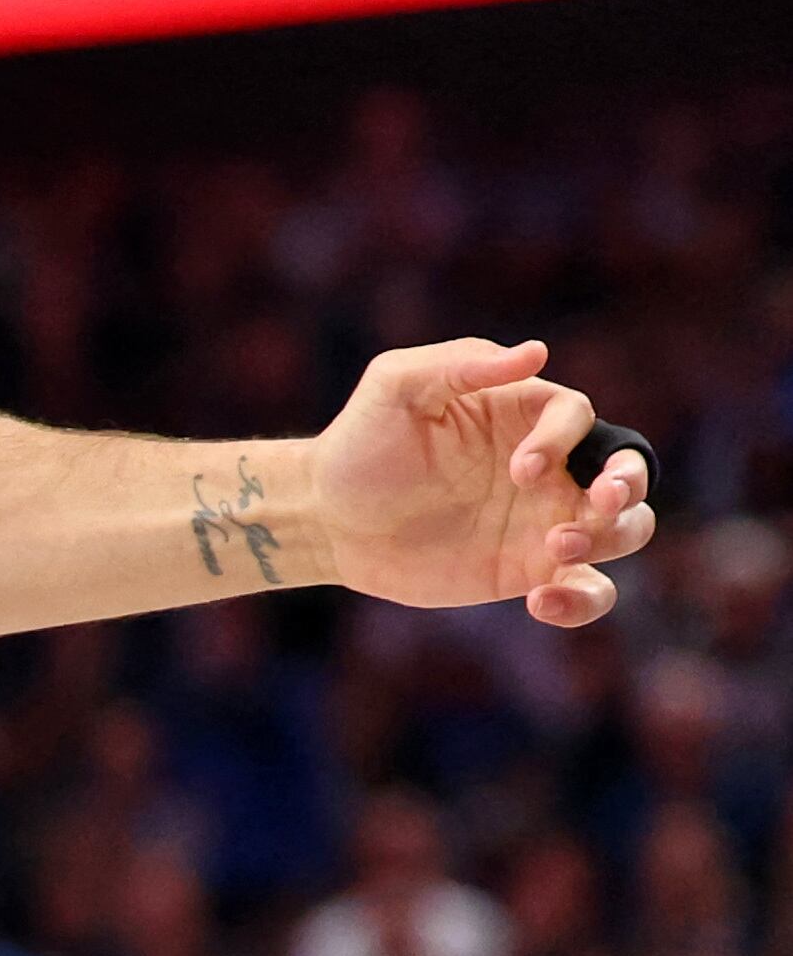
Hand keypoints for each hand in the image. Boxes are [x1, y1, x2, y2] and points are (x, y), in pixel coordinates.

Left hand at [309, 337, 655, 625]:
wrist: (326, 518)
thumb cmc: (362, 441)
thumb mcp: (398, 386)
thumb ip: (463, 363)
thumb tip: (538, 353)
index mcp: (525, 414)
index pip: (579, 417)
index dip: (564, 440)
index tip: (519, 468)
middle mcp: (549, 467)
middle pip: (629, 471)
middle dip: (628, 485)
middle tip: (597, 503)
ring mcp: (545, 521)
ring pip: (625, 530)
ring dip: (611, 538)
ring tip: (557, 549)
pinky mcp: (529, 571)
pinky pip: (585, 590)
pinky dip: (582, 601)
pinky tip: (539, 603)